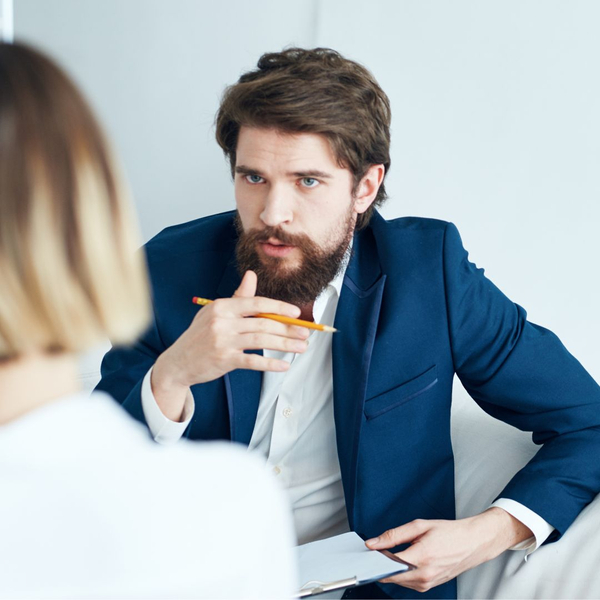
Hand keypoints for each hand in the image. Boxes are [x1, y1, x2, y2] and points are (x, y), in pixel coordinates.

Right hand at [151, 270, 308, 419]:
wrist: (178, 361)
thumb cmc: (201, 335)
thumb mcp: (216, 312)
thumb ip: (238, 296)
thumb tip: (252, 275)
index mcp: (222, 306)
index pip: (256, 303)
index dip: (279, 307)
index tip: (296, 313)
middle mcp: (222, 322)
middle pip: (263, 323)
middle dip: (288, 328)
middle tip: (305, 333)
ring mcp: (222, 341)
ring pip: (261, 341)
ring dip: (285, 344)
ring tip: (301, 347)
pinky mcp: (224, 360)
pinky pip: (253, 362)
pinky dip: (270, 363)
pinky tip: (284, 365)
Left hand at [365, 508, 532, 592]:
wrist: (472, 543)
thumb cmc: (448, 532)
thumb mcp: (419, 526)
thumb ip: (394, 535)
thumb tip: (373, 543)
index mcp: (421, 557)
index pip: (388, 564)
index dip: (374, 558)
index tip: (367, 551)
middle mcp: (424, 575)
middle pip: (390, 576)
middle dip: (380, 564)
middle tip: (375, 550)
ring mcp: (427, 583)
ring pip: (398, 580)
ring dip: (391, 569)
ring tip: (392, 552)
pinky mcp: (429, 586)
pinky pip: (407, 582)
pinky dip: (401, 572)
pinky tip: (403, 560)